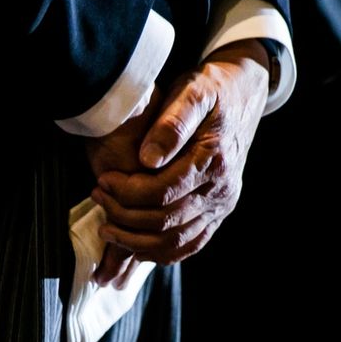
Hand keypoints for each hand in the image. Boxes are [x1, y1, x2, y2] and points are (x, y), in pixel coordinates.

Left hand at [89, 39, 269, 266]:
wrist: (243, 94)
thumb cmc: (211, 89)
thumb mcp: (192, 92)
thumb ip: (171, 124)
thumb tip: (147, 158)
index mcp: (214, 159)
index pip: (163, 192)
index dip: (127, 192)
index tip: (103, 181)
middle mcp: (221, 189)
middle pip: (166, 221)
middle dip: (124, 214)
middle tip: (97, 196)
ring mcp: (222, 205)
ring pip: (175, 241)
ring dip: (136, 240)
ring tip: (107, 225)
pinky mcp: (218, 213)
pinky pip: (190, 245)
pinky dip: (160, 252)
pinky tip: (134, 244)